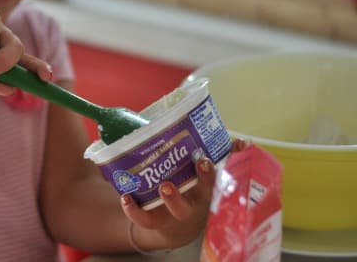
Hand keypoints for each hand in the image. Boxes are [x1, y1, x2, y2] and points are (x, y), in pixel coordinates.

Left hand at [120, 139, 246, 249]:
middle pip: (203, 194)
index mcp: (206, 189)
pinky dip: (134, 210)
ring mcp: (175, 212)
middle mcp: (194, 202)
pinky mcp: (156, 220)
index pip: (217, 179)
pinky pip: (145, 219)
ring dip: (173, 198)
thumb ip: (223, 157)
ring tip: (166, 186)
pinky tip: (126, 197)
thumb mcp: (206, 177)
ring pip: (177, 210)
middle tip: (200, 162)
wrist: (176, 225)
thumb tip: (242, 142)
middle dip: (203, 179)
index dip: (216, 168)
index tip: (209, 156)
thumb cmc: (193, 191)